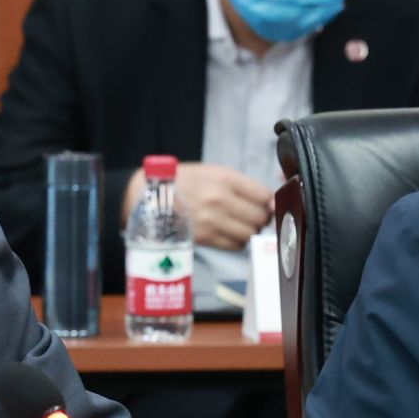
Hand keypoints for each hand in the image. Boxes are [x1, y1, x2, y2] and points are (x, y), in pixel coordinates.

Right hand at [124, 162, 271, 250]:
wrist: (149, 197)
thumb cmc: (183, 182)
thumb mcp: (212, 172)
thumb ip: (241, 185)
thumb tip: (269, 202)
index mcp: (224, 179)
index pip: (264, 195)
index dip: (269, 201)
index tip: (265, 204)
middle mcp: (220, 200)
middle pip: (260, 217)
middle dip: (261, 218)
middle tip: (253, 216)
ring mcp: (212, 221)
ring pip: (250, 233)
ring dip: (249, 232)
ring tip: (239, 225)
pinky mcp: (205, 238)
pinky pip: (235, 245)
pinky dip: (237, 242)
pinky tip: (228, 234)